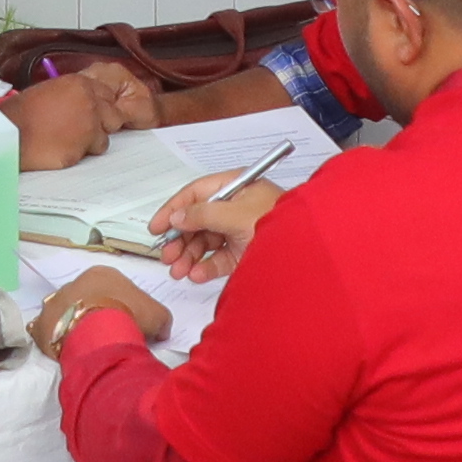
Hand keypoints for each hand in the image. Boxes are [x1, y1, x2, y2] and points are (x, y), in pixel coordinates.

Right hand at [8, 64, 130, 174]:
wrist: (10, 132)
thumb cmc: (22, 113)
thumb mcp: (50, 91)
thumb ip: (74, 95)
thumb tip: (86, 103)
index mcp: (80, 84)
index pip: (108, 94)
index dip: (100, 106)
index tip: (93, 114)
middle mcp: (89, 101)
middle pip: (113, 116)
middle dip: (100, 124)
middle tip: (79, 130)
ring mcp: (89, 124)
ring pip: (105, 138)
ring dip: (90, 141)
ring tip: (67, 140)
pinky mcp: (84, 146)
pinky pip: (91, 152)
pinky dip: (80, 153)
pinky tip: (62, 148)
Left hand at [31, 265, 172, 357]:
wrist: (97, 331)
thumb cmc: (129, 315)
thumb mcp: (158, 315)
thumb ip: (160, 320)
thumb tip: (161, 330)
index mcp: (102, 274)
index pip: (111, 288)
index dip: (120, 307)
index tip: (125, 323)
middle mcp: (74, 283)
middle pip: (85, 298)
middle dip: (93, 314)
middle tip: (104, 335)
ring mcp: (54, 302)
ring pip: (64, 313)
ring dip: (71, 325)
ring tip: (85, 345)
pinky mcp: (41, 324)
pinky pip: (46, 332)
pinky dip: (54, 340)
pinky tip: (65, 351)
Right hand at [153, 170, 283, 283]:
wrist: (306, 252)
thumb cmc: (275, 223)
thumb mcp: (235, 214)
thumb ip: (202, 214)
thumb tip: (176, 217)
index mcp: (237, 186)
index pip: (197, 192)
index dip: (174, 209)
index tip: (155, 228)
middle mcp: (238, 206)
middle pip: (199, 219)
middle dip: (181, 238)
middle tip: (166, 256)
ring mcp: (242, 230)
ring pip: (207, 241)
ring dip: (189, 255)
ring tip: (177, 271)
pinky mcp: (246, 253)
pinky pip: (220, 259)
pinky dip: (206, 267)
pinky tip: (195, 275)